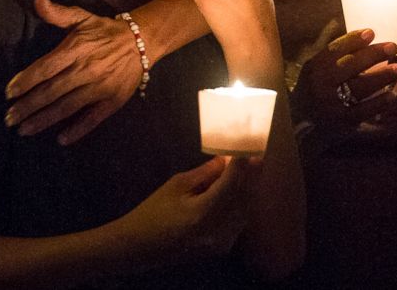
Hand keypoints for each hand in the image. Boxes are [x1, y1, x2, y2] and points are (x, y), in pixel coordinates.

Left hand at [3, 0, 140, 144]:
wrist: (142, 41)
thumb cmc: (105, 30)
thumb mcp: (82, 17)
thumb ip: (58, 13)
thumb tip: (37, 0)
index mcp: (76, 49)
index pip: (45, 68)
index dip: (25, 80)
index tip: (8, 93)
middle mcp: (86, 70)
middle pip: (51, 91)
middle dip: (28, 106)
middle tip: (9, 118)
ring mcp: (100, 87)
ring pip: (67, 107)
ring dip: (44, 120)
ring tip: (24, 130)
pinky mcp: (113, 101)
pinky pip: (93, 118)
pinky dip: (78, 130)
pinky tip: (61, 140)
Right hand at [121, 157, 255, 260]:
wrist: (141, 247)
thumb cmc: (154, 212)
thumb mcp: (176, 185)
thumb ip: (205, 173)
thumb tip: (226, 159)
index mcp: (203, 212)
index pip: (232, 183)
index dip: (243, 164)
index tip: (249, 148)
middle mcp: (218, 230)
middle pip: (244, 197)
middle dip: (251, 175)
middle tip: (255, 155)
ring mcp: (222, 242)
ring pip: (246, 210)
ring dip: (250, 189)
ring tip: (251, 169)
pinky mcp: (222, 248)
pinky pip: (240, 221)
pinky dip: (242, 203)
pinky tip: (240, 190)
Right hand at [292, 28, 396, 126]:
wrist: (299, 122)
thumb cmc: (313, 90)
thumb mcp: (314, 70)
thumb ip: (333, 56)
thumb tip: (363, 38)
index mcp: (315, 68)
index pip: (334, 50)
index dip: (353, 40)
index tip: (371, 32)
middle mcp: (322, 84)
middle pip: (350, 65)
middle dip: (373, 54)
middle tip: (392, 47)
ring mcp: (332, 103)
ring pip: (360, 86)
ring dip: (382, 76)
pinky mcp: (342, 121)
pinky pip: (365, 109)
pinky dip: (380, 102)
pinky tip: (393, 96)